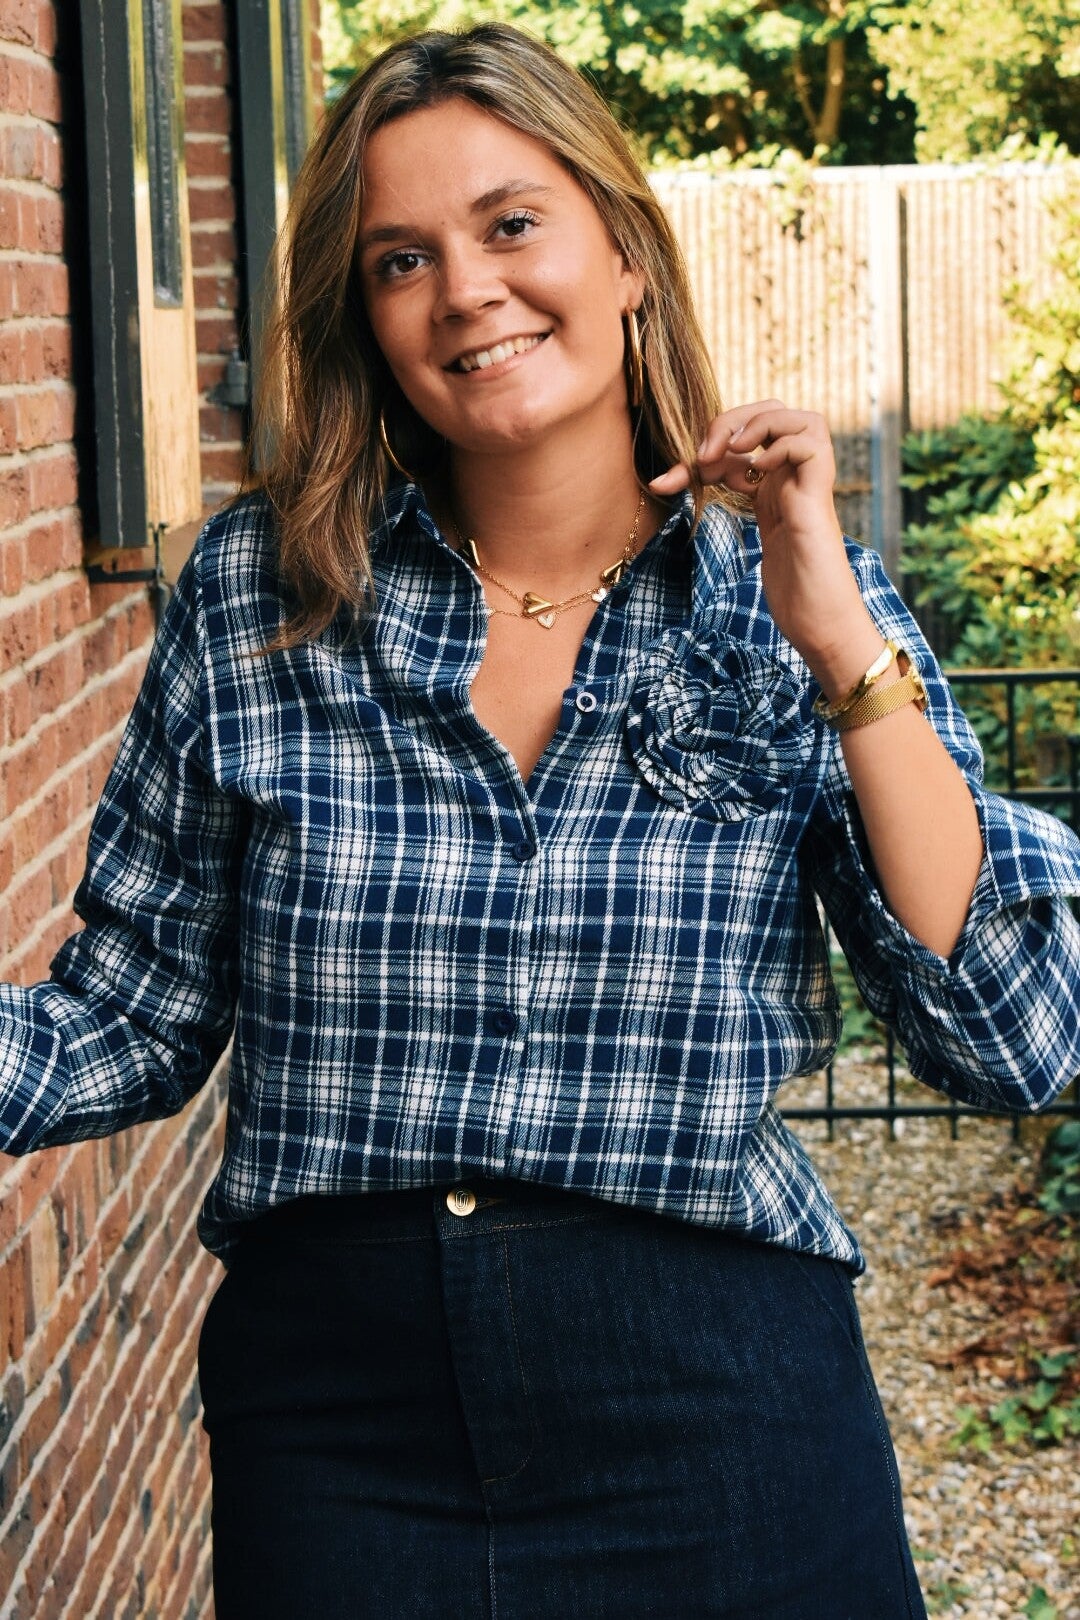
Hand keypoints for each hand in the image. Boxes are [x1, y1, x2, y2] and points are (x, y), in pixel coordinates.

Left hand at [650, 402, 882, 697]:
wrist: (819, 622)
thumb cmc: (791, 589)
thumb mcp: (754, 537)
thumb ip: (735, 503)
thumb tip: (675, 480)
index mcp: (776, 485)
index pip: (743, 441)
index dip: (702, 450)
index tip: (664, 483)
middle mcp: (796, 479)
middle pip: (774, 413)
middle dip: (731, 420)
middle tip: (702, 454)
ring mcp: (810, 486)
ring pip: (801, 418)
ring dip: (758, 423)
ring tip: (732, 451)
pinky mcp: (817, 500)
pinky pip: (810, 444)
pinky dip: (781, 445)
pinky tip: (759, 470)